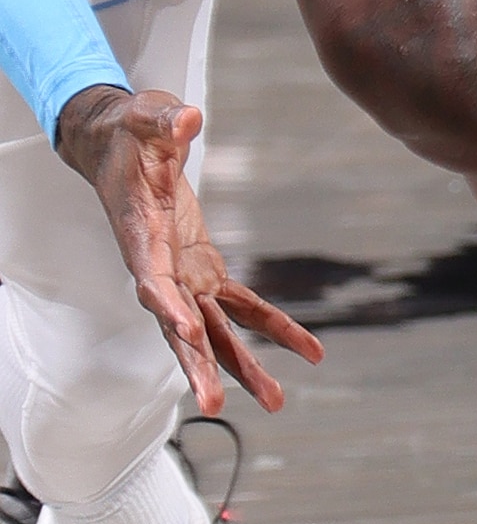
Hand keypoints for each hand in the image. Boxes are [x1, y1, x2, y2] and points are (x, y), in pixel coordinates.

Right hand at [52, 89, 323, 419]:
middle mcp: (160, 268)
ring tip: (276, 401)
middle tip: (215, 405)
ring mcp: (183, 274)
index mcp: (142, 238)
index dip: (167, 307)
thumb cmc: (131, 135)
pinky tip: (309, 351)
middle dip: (197, 365)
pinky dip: (273, 326)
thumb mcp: (145, 118)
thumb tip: (187, 119)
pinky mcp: (204, 269)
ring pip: (214, 330)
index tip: (185, 331)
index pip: (152, 281)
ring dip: (242, 365)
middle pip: (180, 326)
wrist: (119, 148)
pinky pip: (242, 305)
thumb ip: (164, 124)